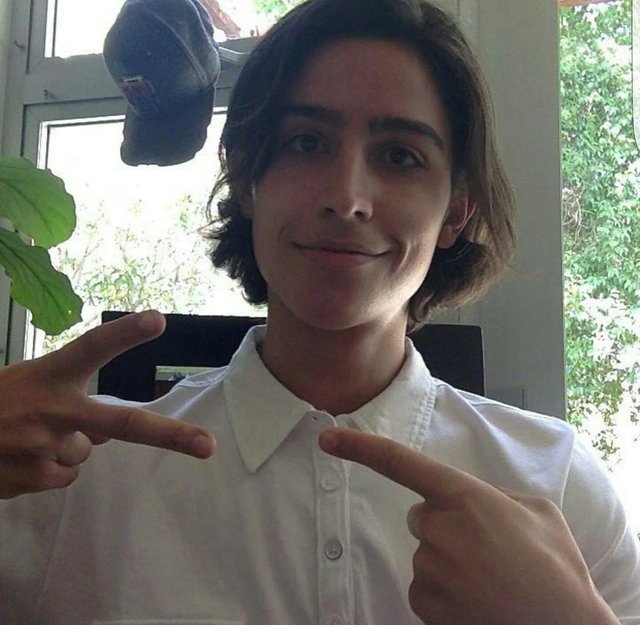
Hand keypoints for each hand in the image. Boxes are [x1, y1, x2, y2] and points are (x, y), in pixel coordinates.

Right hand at [0, 311, 214, 499]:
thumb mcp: (26, 386)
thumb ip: (68, 399)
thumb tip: (106, 434)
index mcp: (46, 375)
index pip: (91, 347)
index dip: (125, 334)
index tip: (158, 320)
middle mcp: (51, 411)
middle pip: (122, 424)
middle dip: (170, 436)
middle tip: (208, 447)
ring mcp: (44, 449)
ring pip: (84, 453)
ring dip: (64, 448)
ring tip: (24, 438)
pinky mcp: (33, 479)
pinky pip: (64, 476)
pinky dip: (49, 470)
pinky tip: (18, 459)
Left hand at [319, 428, 617, 624]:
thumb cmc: (557, 569)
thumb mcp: (537, 513)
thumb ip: (497, 498)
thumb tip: (477, 504)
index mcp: (464, 496)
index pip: (400, 463)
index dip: (360, 447)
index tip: (328, 438)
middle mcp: (438, 528)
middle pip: (422, 518)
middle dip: (445, 527)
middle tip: (487, 550)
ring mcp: (428, 568)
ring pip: (426, 556)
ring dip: (450, 564)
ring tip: (492, 580)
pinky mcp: (425, 603)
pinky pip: (425, 588)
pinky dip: (446, 594)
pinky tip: (478, 600)